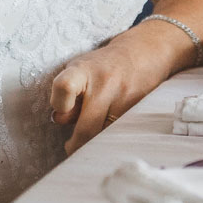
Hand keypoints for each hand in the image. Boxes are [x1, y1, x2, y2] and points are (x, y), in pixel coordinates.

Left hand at [49, 35, 167, 155]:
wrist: (143, 54)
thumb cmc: (102, 66)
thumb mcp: (78, 70)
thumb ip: (67, 95)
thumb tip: (59, 120)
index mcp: (83, 71)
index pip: (65, 87)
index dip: (59, 104)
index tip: (61, 112)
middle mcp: (105, 84)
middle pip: (87, 128)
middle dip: (76, 146)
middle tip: (71, 148)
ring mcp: (125, 99)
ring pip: (105, 136)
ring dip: (96, 144)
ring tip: (91, 138)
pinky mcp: (140, 112)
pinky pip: (120, 135)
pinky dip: (111, 139)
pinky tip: (108, 135)